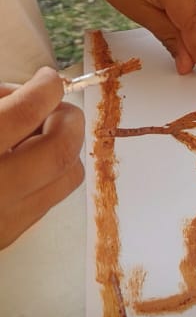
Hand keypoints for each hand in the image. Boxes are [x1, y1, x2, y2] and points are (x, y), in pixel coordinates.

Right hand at [0, 68, 83, 249]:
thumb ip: (0, 101)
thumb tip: (31, 90)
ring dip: (63, 148)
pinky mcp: (9, 237)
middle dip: (66, 118)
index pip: (27, 110)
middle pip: (61, 148)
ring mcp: (5, 220)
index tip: (47, 79)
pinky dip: (48, 175)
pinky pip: (49, 199)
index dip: (45, 87)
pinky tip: (22, 166)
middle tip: (48, 108)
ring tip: (33, 138)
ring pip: (68, 177)